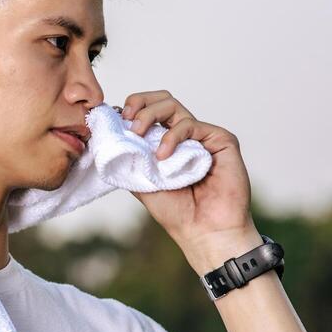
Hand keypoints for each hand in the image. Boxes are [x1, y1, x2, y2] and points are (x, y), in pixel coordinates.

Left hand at [116, 90, 257, 264]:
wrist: (204, 231)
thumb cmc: (177, 213)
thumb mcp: (141, 183)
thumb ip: (130, 158)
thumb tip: (109, 135)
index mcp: (166, 143)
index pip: (149, 110)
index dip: (132, 108)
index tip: (116, 120)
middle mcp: (185, 136)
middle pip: (161, 100)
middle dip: (139, 103)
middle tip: (128, 121)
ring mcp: (203, 136)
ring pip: (173, 105)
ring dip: (150, 115)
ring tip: (138, 133)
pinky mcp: (221, 139)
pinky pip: (191, 125)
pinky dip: (171, 136)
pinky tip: (163, 155)